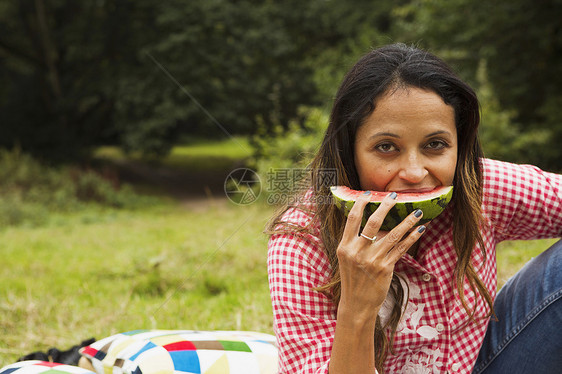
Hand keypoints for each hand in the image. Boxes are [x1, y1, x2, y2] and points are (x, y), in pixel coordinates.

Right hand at [336, 191, 425, 320]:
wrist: (357, 304)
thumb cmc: (353, 279)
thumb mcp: (347, 258)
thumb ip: (356, 241)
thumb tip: (374, 221)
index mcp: (345, 246)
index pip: (352, 219)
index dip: (360, 203)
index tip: (368, 193)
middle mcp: (357, 251)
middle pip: (373, 222)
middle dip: (386, 206)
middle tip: (395, 195)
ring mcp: (372, 260)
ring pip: (393, 234)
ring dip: (407, 221)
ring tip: (418, 211)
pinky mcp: (385, 268)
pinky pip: (401, 249)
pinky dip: (412, 237)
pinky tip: (420, 229)